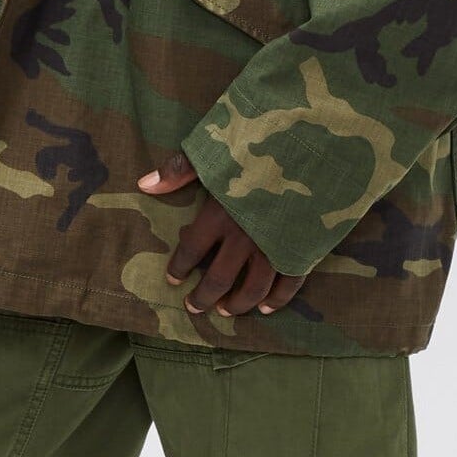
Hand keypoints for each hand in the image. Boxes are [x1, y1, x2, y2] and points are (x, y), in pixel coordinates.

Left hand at [138, 151, 305, 316]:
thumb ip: (180, 170)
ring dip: (236, 305)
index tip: (173, 279)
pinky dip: (278, 301)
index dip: (179, 268)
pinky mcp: (302, 250)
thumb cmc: (259, 146)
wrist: (312, 146)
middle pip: (219, 280)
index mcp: (220, 214)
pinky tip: (266, 309)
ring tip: (224, 311)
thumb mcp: (216, 151)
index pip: (191, 250)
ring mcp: (275, 247)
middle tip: (193, 307)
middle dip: (203, 297)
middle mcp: (245, 237)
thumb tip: (144, 184)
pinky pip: (289, 284)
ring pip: (253, 289)